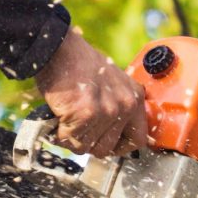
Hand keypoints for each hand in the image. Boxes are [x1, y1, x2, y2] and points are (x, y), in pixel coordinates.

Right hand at [37, 28, 151, 158]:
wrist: (59, 48)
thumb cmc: (78, 65)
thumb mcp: (111, 82)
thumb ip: (117, 106)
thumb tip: (110, 135)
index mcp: (134, 97)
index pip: (138, 139)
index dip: (119, 146)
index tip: (104, 143)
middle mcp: (126, 105)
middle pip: (107, 148)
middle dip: (89, 143)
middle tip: (78, 129)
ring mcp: (107, 110)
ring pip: (87, 147)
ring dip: (73, 138)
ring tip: (67, 119)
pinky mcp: (86, 113)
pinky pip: (72, 140)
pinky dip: (61, 133)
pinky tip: (60, 117)